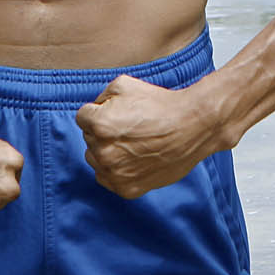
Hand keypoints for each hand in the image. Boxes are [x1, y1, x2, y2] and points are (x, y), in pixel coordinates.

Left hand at [75, 74, 222, 198]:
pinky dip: (117, 170)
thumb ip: (100, 98)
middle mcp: (104, 152)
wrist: (192, 126)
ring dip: (107, 151)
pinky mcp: (127, 189)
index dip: (100, 111)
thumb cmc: (160, 104)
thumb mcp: (124, 85)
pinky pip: (108, 179)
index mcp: (100, 124)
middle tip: (129, 126)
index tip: (118, 112)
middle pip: (89, 139)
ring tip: (132, 142)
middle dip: (103, 131)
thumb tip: (92, 111)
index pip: (83, 118)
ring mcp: (115, 173)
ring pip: (96, 160)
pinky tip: (134, 158)